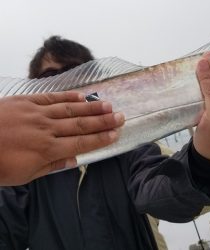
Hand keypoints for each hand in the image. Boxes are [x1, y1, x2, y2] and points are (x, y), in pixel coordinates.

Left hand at [0, 91, 123, 184]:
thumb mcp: (24, 174)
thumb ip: (51, 166)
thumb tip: (74, 161)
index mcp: (47, 150)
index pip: (81, 143)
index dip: (100, 138)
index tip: (115, 134)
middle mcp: (47, 130)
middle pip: (81, 124)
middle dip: (102, 121)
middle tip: (120, 116)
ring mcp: (37, 113)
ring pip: (70, 110)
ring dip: (91, 108)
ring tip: (107, 105)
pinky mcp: (27, 101)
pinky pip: (52, 98)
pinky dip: (68, 97)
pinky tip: (82, 96)